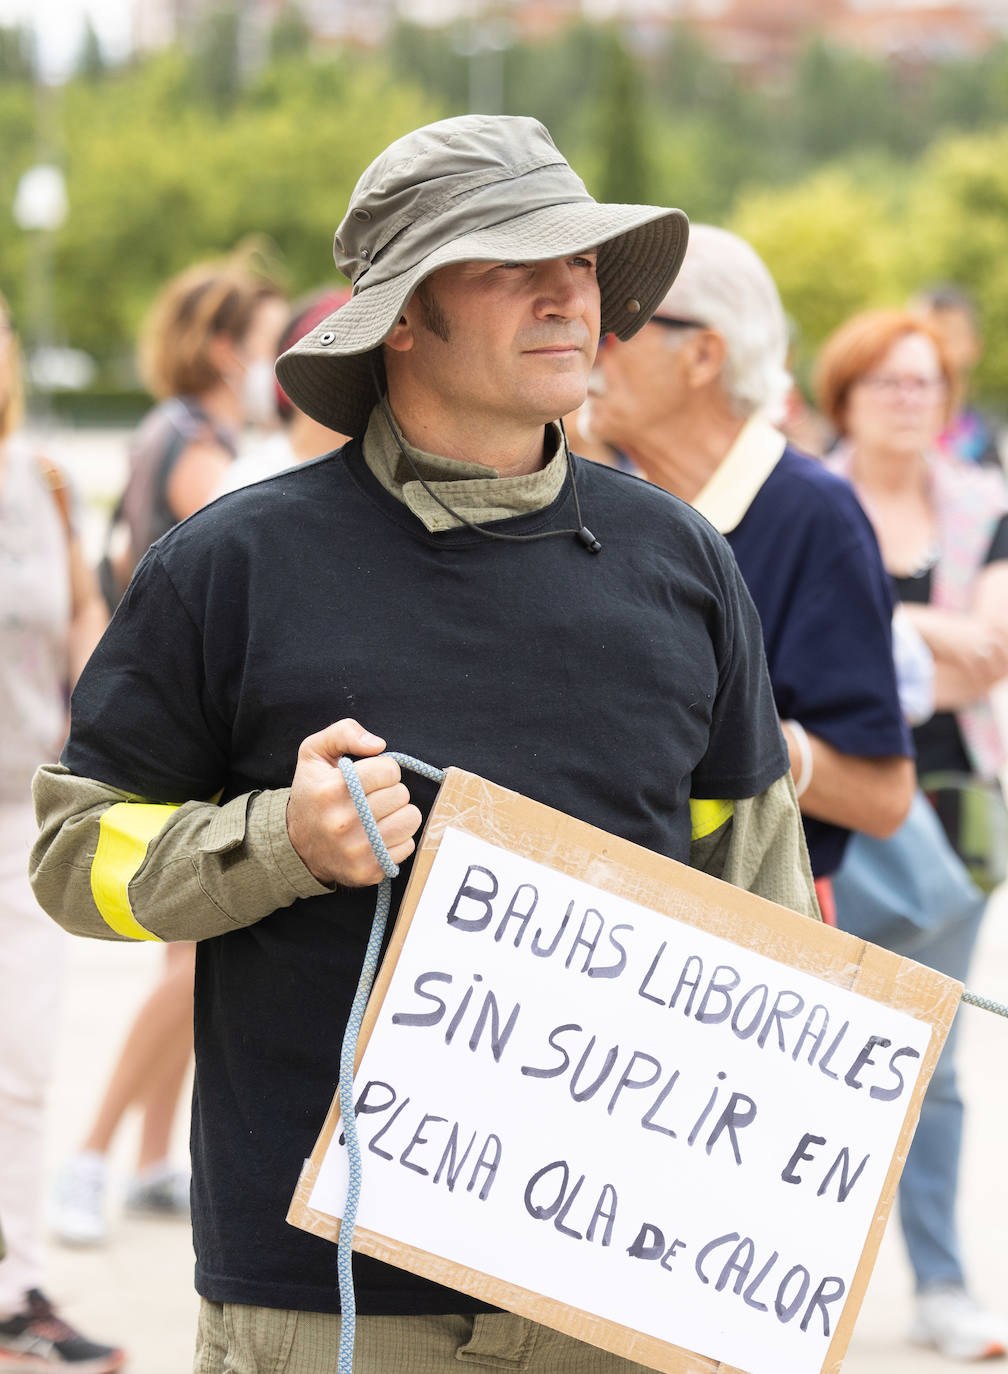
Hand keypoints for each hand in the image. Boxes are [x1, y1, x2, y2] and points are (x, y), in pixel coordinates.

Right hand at [286, 719, 422, 885]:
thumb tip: (379, 744)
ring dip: (399, 813)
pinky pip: (408, 844)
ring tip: (379, 814)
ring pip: (410, 818)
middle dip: (390, 791)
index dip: (382, 769)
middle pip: (401, 794)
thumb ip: (344, 733)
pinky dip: (397, 837)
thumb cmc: (312, 793)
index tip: (370, 777)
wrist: (297, 846)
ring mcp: (356, 850)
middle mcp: (343, 822)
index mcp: (331, 790)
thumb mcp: (314, 753)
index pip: (389, 770)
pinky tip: (378, 835)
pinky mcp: (368, 870)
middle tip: (372, 797)